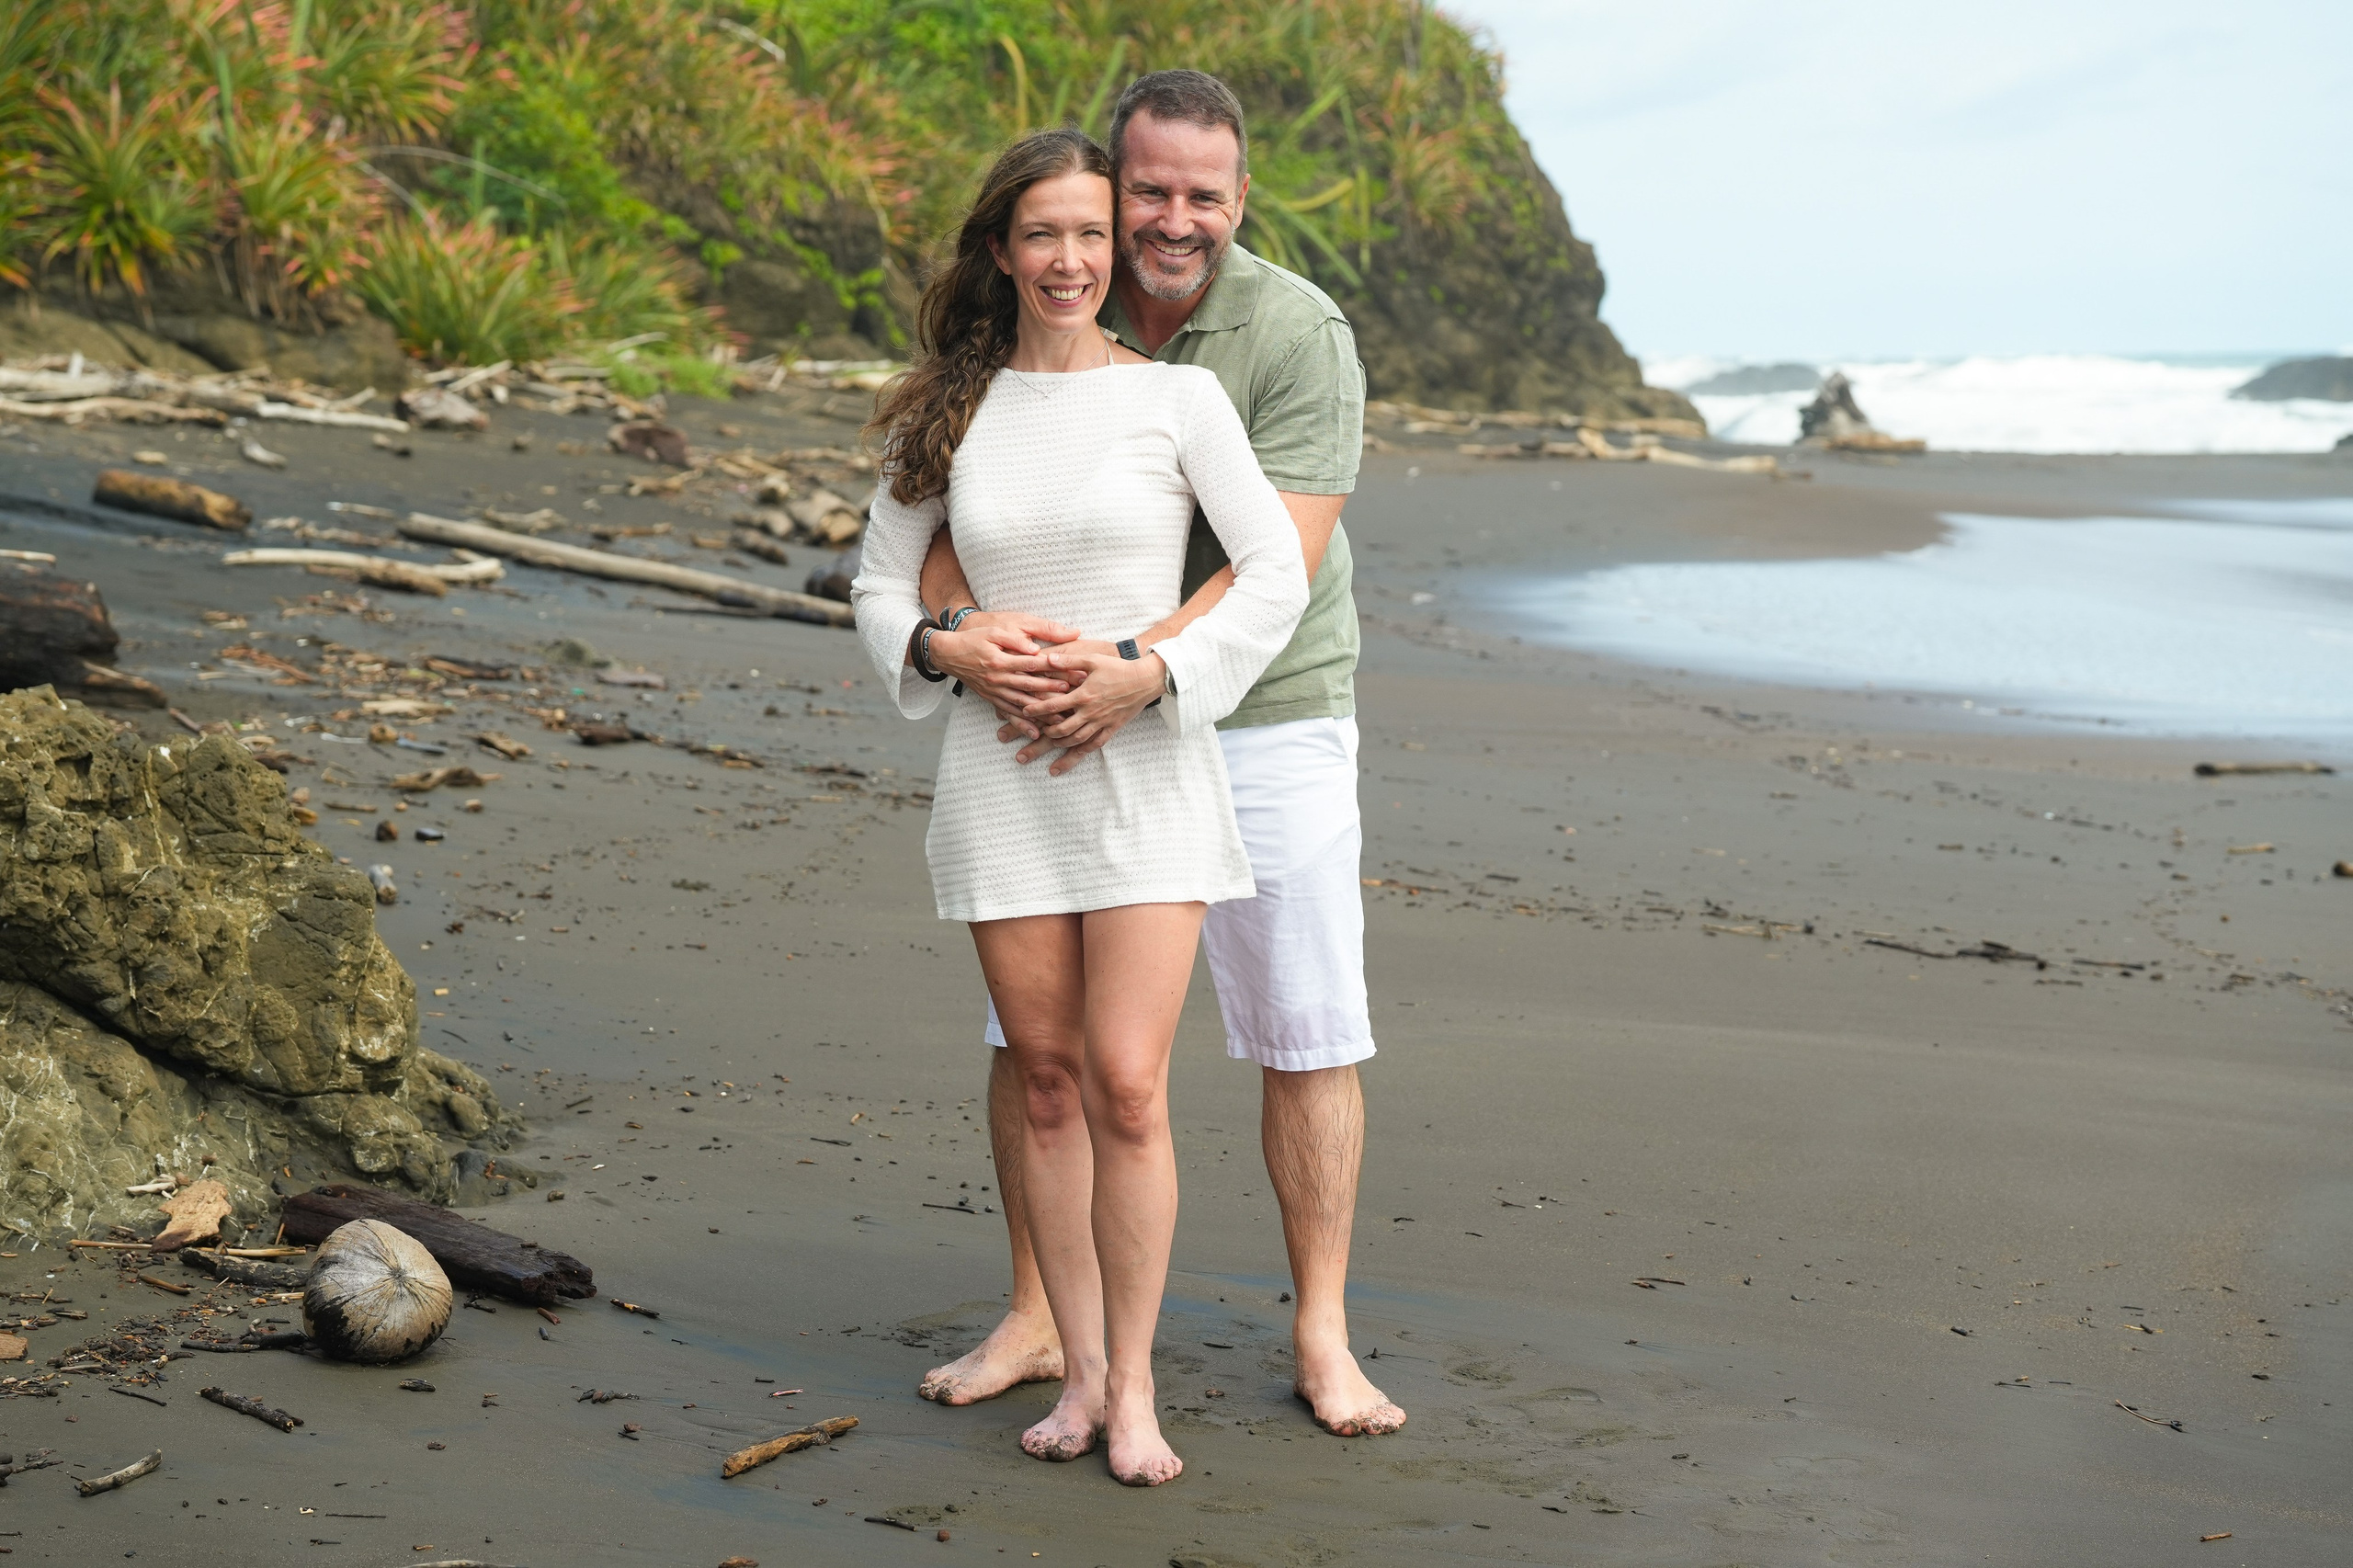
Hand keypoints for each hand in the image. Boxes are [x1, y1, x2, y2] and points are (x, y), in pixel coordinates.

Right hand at [928, 613, 1077, 725]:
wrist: (949, 654)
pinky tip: (1036, 733)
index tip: (1073, 671)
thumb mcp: (993, 632)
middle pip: (1031, 687)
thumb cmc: (974, 638)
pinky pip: (1009, 713)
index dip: (1055, 669)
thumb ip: (1015, 640)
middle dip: (1054, 692)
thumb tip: (1035, 648)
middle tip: (1075, 697)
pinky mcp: (991, 698)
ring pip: (1022, 704)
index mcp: (1001, 660)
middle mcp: (998, 679)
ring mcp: (994, 691)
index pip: (1033, 665)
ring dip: (1042, 712)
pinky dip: (1022, 724)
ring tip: (1062, 719)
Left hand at [1014, 644, 1164, 775]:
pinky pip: (1095, 744)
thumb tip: (1047, 658)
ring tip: (1048, 748)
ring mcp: (1102, 722)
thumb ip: (1069, 660)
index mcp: (1084, 695)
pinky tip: (1072, 757)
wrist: (1146, 679)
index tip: (1024, 712)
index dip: (1037, 710)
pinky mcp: (1112, 728)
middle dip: (1044, 735)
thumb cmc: (1119, 667)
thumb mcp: (1093, 659)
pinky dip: (1081, 752)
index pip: (1054, 706)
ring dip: (1060, 746)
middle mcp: (1091, 712)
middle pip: (1062, 730)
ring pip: (1077, 740)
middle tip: (1031, 738)